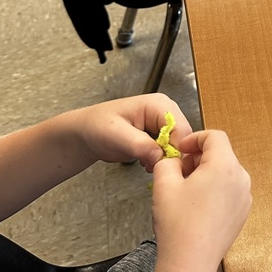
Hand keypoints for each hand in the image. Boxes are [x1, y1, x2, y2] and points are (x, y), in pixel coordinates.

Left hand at [66, 95, 191, 170]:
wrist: (87, 134)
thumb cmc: (97, 127)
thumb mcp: (116, 135)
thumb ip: (139, 144)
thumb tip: (160, 156)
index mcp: (159, 104)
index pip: (181, 128)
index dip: (177, 148)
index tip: (165, 165)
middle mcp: (166, 112)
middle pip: (184, 139)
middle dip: (171, 155)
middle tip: (154, 166)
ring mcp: (163, 125)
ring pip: (178, 147)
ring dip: (166, 160)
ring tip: (147, 164)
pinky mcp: (160, 137)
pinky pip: (170, 152)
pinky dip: (161, 161)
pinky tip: (147, 164)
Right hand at [151, 129, 251, 266]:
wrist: (190, 262)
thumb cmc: (177, 222)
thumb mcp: (163, 183)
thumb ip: (168, 161)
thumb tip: (176, 161)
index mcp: (225, 165)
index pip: (215, 137)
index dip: (195, 138)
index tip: (180, 150)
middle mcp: (241, 178)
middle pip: (221, 154)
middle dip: (199, 157)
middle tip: (178, 172)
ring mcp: (245, 197)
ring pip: (226, 172)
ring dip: (206, 173)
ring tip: (185, 191)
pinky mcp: (243, 213)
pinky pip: (230, 190)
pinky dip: (215, 189)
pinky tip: (197, 207)